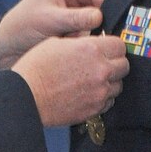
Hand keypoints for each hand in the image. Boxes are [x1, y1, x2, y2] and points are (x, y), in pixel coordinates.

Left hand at [0, 0, 106, 65]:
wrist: (8, 48)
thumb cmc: (21, 26)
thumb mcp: (48, 19)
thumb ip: (74, 18)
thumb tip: (98, 17)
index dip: (103, 5)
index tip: (106, 20)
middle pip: (98, 9)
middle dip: (94, 24)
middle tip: (87, 35)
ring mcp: (74, 16)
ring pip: (94, 26)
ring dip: (86, 36)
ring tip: (69, 42)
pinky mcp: (73, 32)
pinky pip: (86, 38)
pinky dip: (81, 45)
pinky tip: (69, 48)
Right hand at [12, 33, 128, 127]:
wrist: (27, 96)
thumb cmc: (36, 68)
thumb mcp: (57, 43)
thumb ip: (82, 42)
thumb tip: (95, 43)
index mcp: (92, 49)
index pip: (120, 45)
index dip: (113, 47)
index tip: (106, 49)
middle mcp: (100, 70)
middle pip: (124, 65)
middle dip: (114, 64)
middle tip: (101, 65)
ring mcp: (99, 91)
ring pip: (118, 85)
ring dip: (109, 82)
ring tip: (93, 81)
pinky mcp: (94, 108)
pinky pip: (109, 102)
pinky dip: (103, 98)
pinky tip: (89, 94)